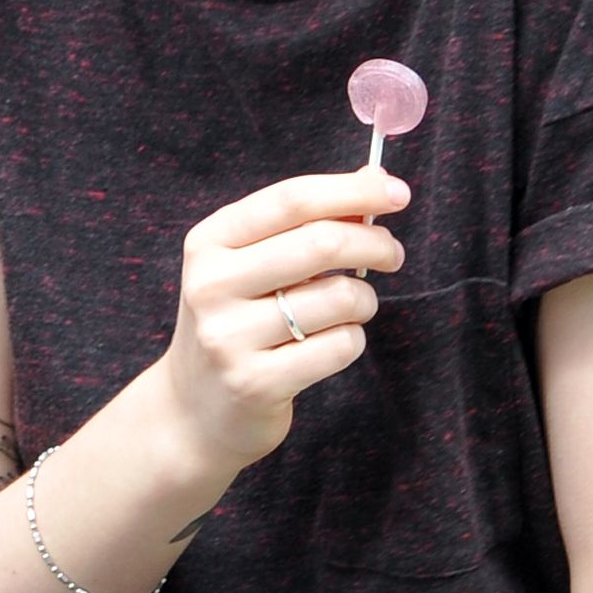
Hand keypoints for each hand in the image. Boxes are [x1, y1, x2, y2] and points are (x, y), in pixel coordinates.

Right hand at [163, 166, 406, 473]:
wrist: (194, 409)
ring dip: (365, 300)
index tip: (397, 193)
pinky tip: (332, 344)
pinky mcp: (255, 383)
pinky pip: (339, 346)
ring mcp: (228, 337)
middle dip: (374, 244)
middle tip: (392, 254)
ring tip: (354, 308)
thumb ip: (307, 222)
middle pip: (320, 242)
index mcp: (210, 242)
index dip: (352, 191)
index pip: (292, 200)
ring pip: (339, 297)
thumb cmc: (239, 321)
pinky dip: (352, 340)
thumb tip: (375, 182)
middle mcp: (211, 285)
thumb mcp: (253, 264)